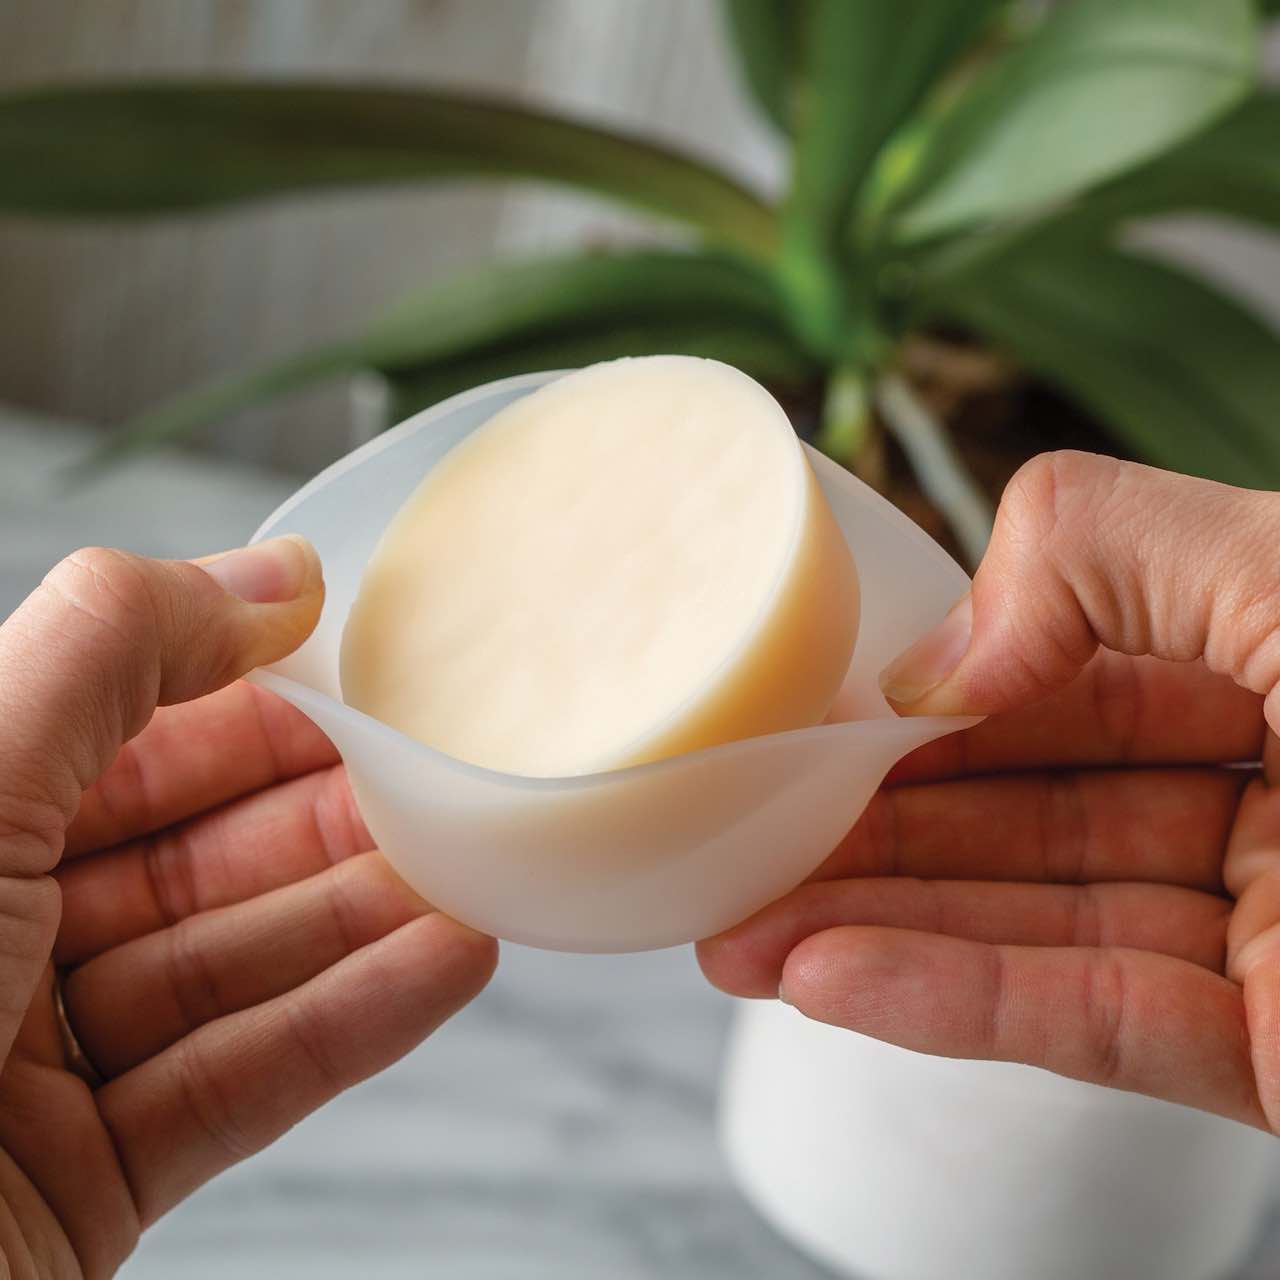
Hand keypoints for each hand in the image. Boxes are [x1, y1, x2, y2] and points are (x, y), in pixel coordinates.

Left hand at [0, 539, 495, 1277]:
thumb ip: (115, 647)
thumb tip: (274, 575)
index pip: (113, 740)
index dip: (243, 704)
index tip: (362, 679)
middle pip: (185, 859)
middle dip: (323, 818)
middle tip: (439, 785)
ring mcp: (25, 1076)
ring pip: (227, 971)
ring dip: (361, 922)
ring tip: (472, 874)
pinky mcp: (81, 1188)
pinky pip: (237, 1086)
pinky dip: (351, 1025)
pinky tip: (448, 965)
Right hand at [700, 451, 1279, 1129]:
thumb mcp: (1276, 556)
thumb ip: (1097, 549)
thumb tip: (934, 671)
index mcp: (1276, 670)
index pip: (1060, 692)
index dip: (926, 716)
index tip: (804, 735)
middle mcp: (1269, 804)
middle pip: (1025, 821)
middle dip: (869, 839)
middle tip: (732, 854)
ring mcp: (1268, 942)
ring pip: (1034, 927)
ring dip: (875, 932)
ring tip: (733, 939)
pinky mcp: (1277, 1065)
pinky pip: (1094, 1024)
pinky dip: (954, 1005)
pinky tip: (826, 982)